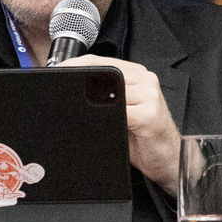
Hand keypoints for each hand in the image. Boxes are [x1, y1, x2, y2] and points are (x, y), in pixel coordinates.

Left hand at [56, 54, 180, 195]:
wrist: (168, 159)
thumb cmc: (142, 137)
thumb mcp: (120, 113)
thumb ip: (102, 98)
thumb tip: (69, 94)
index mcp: (135, 75)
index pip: (99, 62)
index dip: (74, 66)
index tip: (53, 75)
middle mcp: (144, 80)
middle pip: (102, 72)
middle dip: (77, 81)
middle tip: (56, 91)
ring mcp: (149, 95)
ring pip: (109, 91)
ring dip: (89, 102)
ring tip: (73, 109)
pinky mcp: (151, 114)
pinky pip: (121, 112)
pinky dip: (104, 117)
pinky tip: (96, 124)